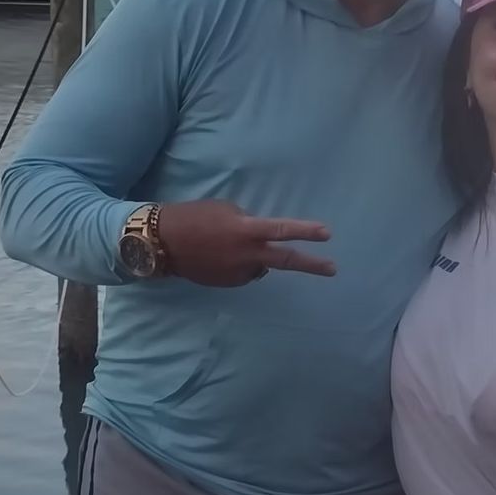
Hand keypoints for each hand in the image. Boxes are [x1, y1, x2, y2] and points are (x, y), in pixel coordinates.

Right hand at [153, 201, 335, 285]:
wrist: (162, 243)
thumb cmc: (194, 217)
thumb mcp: (226, 211)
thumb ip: (249, 224)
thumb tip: (261, 238)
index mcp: (246, 231)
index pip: (282, 231)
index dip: (306, 232)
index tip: (327, 234)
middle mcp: (246, 255)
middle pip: (285, 260)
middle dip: (311, 265)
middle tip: (332, 269)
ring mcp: (238, 273)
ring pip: (260, 266)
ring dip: (255, 256)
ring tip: (227, 245)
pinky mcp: (228, 284)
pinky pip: (244, 273)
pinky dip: (240, 264)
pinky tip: (220, 256)